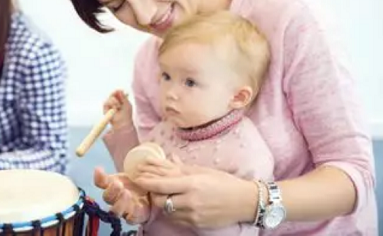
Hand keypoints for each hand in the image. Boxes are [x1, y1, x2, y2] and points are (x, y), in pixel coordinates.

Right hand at [94, 167, 149, 224]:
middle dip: (111, 190)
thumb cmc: (141, 180)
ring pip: (115, 211)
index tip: (99, 169)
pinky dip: (133, 212)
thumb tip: (100, 168)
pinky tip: (138, 205)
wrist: (155, 191)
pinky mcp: (135, 217)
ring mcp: (125, 209)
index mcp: (113, 185)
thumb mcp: (133, 171)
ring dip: (119, 203)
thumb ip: (125, 169)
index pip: (101, 182)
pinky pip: (130, 218)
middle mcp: (116, 198)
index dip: (99, 178)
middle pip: (107, 197)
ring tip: (126, 193)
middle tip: (118, 184)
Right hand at [103, 90, 132, 129]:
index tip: (120, 90)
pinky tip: (114, 108)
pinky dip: (111, 104)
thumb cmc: (126, 116)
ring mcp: (109, 106)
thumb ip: (124, 97)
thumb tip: (120, 90)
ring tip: (118, 107)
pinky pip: (106, 102)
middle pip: (112, 94)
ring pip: (109, 98)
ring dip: (114, 101)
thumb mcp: (127, 105)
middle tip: (118, 95)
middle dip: (115, 94)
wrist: (122, 123)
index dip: (118, 91)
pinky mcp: (105, 109)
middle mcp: (114, 103)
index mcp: (120, 101)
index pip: (117, 93)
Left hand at [134, 156, 257, 228]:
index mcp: (192, 184)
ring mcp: (193, 214)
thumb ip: (182, 167)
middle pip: (160, 200)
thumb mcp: (203, 171)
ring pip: (166, 211)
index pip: (162, 185)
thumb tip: (169, 158)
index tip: (138, 178)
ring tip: (165, 194)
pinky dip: (172, 211)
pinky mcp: (196, 224)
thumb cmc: (225, 182)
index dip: (147, 182)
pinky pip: (176, 219)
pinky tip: (175, 204)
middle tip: (151, 186)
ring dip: (162, 203)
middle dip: (153, 193)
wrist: (244, 202)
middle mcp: (191, 200)